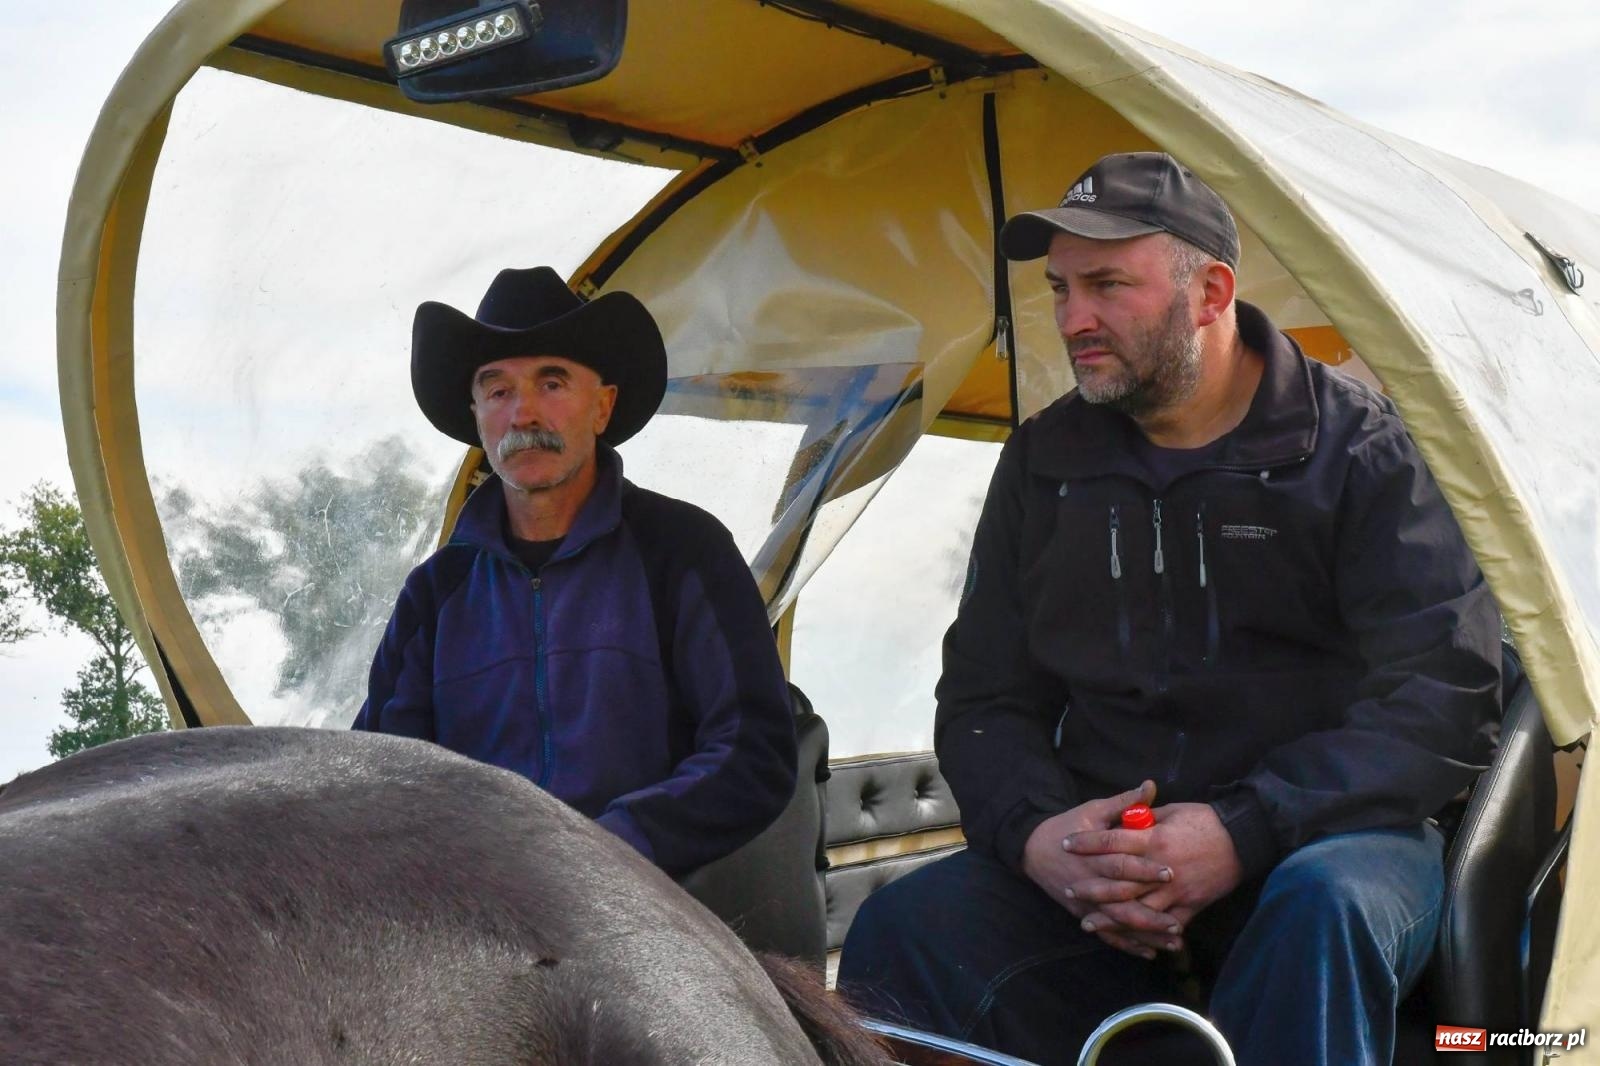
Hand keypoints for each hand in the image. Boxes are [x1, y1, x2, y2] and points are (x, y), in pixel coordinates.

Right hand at [1021, 782, 1174, 957]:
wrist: (1033, 849)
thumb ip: (1123, 803)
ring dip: (1145, 934)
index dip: (1144, 869)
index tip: (1170, 872)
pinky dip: (1127, 945)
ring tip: (1174, 940)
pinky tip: (1150, 952)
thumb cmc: (1068, 826)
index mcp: (1092, 855)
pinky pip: (1106, 934)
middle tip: (1178, 919)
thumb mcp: (1093, 810)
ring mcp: (1085, 902)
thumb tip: (1150, 786)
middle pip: (1121, 901)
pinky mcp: (1083, 914)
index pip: (1121, 864)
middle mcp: (1088, 883)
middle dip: (1150, 911)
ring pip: (1117, 922)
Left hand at [1063, 802, 1243, 952]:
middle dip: (1092, 888)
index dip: (1087, 843)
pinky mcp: (1191, 905)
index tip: (1066, 844)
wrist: (1243, 839)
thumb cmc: (1206, 820)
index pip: (1112, 841)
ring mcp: (1177, 891)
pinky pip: (1165, 925)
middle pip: (1119, 882)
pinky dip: (1147, 935)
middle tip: (1070, 892)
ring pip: (1138, 911)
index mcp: (1155, 839)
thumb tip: (1124, 817)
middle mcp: (1161, 868)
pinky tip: (1129, 941)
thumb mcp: (1173, 811)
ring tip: (1089, 924)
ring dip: (1112, 920)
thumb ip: (1144, 817)